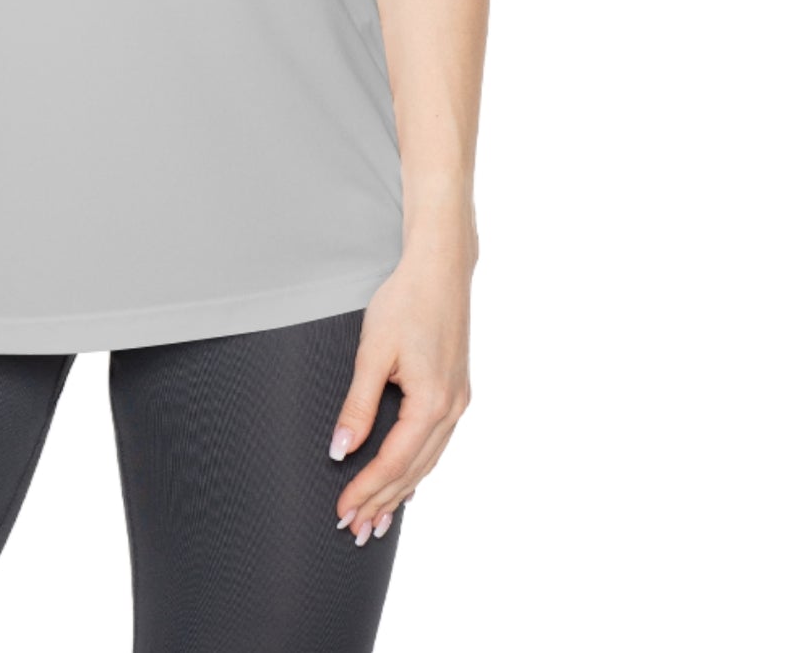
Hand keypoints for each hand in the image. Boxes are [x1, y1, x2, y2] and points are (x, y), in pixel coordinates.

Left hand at [326, 226, 474, 544]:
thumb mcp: (373, 351)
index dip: (366, 489)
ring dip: (401, 491)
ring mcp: (459, 401)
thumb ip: (358, 404)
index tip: (342, 512)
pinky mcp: (456, 391)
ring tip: (377, 520)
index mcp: (433, 401)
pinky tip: (405, 482)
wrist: (441, 268)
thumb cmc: (405, 301)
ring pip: (428, 461)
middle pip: (413, 470)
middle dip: (383, 501)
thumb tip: (340, 449)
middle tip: (355, 530)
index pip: (393, 461)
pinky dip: (417, 468)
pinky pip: (436, 444)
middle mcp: (452, 408)